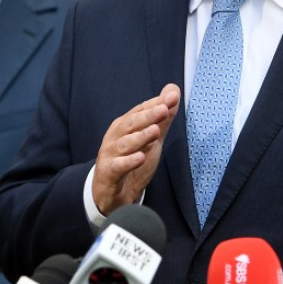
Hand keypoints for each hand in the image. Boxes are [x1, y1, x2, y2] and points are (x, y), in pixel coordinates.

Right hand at [92, 84, 180, 214]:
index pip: (140, 111)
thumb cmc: (130, 160)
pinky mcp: (109, 174)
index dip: (155, 104)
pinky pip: (118, 166)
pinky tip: (140, 158)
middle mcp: (116, 137)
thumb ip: (162, 117)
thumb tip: (173, 91)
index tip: (172, 97)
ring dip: (140, 137)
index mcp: (125, 126)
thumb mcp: (151, 138)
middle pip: (131, 124)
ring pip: (125, 144)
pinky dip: (129, 162)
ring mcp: (110, 155)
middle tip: (164, 109)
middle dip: (148, 116)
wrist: (111, 192)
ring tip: (155, 131)